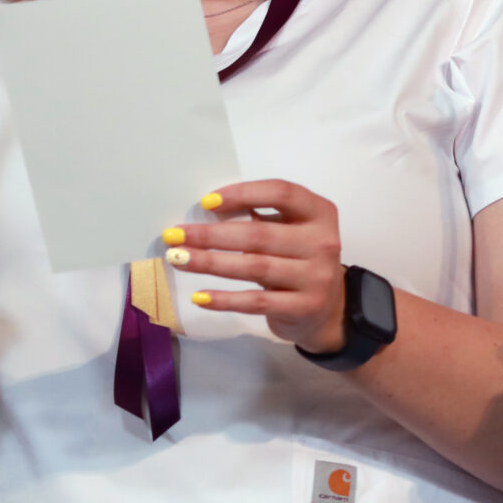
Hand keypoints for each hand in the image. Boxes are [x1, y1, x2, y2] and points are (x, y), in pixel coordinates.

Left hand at [166, 180, 345, 350]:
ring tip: (178, 259)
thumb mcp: (288, 231)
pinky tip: (199, 297)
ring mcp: (317, 277)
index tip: (206, 202)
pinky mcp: (305, 307)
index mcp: (319, 213)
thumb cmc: (296, 260)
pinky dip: (225, 299)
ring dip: (210, 263)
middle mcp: (323, 243)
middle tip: (174, 235)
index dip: (243, 193)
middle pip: (259, 234)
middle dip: (210, 235)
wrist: (327, 310)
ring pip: (254, 266)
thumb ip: (260, 218)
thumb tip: (207, 210)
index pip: (282, 193)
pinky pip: (257, 301)